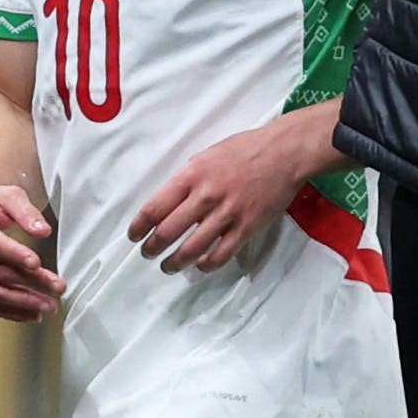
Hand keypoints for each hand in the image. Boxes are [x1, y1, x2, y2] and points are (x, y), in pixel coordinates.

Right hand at [0, 181, 62, 322]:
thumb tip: (44, 230)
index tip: (37, 263)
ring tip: (49, 306)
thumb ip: (27, 212)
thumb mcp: (8, 196)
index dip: (15, 254)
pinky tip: (32, 315)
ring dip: (23, 303)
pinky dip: (11, 312)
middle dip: (31, 282)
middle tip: (58, 287)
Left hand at [128, 115, 327, 273]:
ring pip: (192, 249)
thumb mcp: (206, 156)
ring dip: (174, 262)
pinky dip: (206, 265)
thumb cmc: (243, 151)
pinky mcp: (246, 227)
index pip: (154, 208)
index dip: (138, 227)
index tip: (133, 236)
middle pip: (168, 232)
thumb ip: (186, 180)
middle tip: (148, 254)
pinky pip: (221, 255)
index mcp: (191, 175)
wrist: (284, 153)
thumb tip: (167, 204)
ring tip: (168, 266)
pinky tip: (199, 265)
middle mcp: (205, 195)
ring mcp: (227, 213)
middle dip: (152, 248)